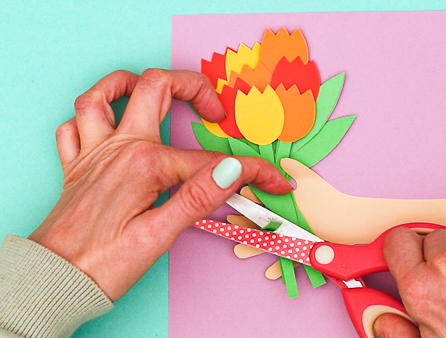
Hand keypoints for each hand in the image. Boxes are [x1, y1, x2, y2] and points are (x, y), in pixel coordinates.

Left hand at [28, 69, 291, 300]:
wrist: (55, 281)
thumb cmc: (103, 265)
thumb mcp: (158, 236)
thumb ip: (198, 196)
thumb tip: (233, 168)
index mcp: (144, 164)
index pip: (211, 161)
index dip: (252, 171)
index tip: (275, 182)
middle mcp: (118, 148)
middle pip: (155, 87)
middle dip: (194, 86)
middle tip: (215, 111)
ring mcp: (94, 153)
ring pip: (101, 94)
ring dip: (129, 83)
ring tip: (157, 91)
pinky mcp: (78, 166)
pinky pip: (73, 125)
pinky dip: (91, 117)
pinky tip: (110, 126)